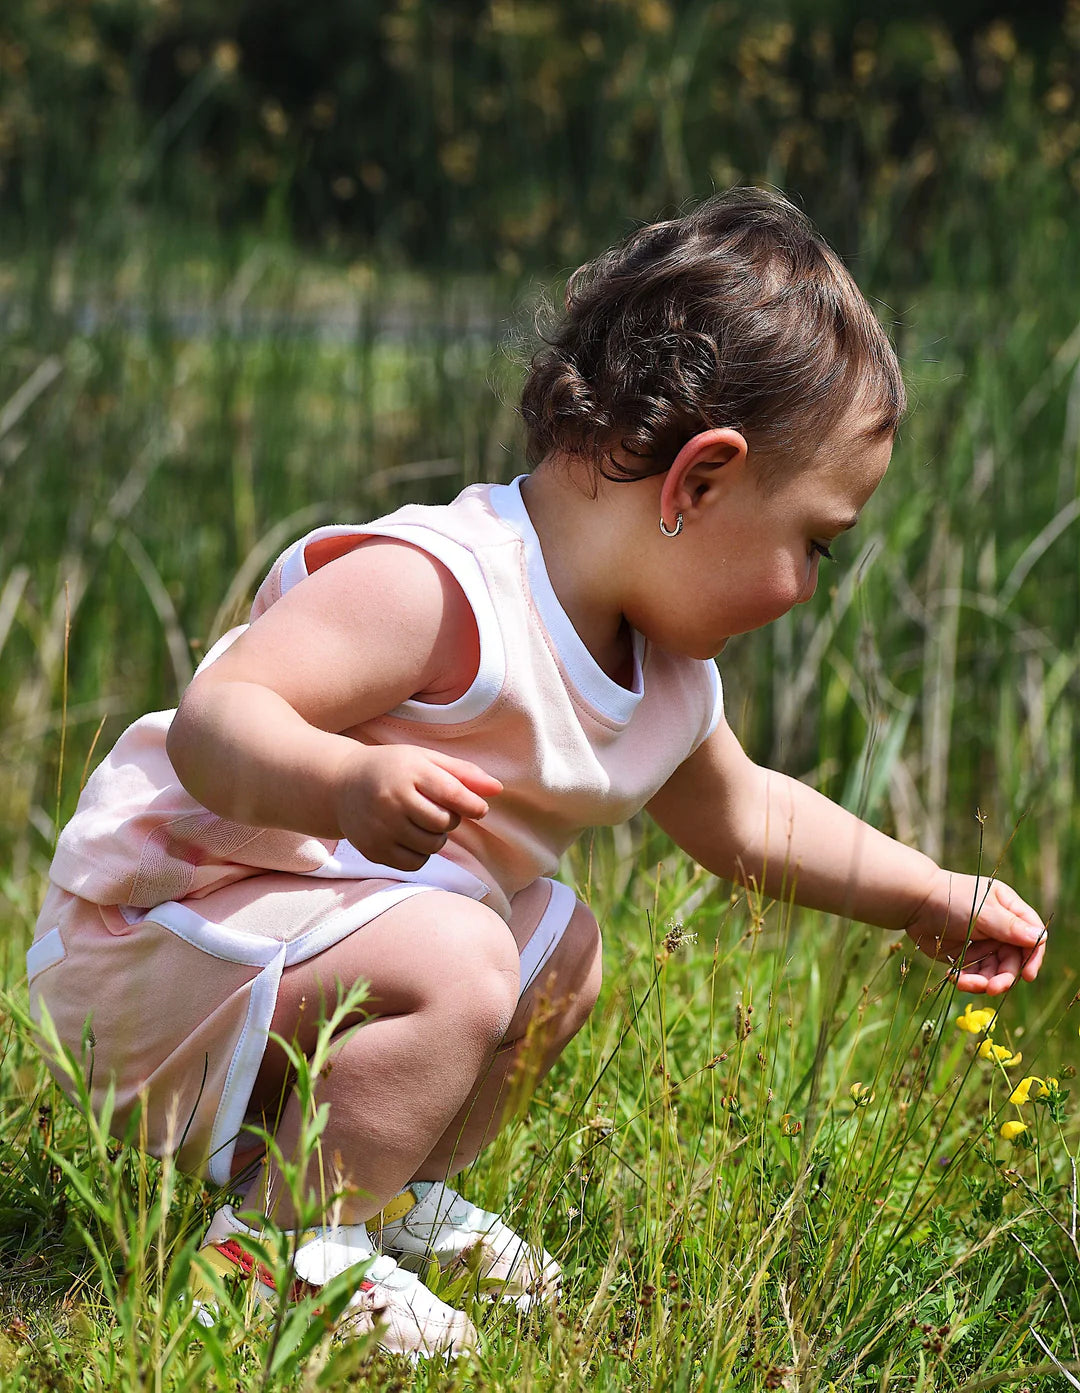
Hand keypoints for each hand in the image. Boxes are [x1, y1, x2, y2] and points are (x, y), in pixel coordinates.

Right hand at [334, 744, 501, 871]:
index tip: (479, 809)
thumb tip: (497, 789)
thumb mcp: (426, 760)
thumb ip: (463, 773)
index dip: (472, 805)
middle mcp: (391, 799)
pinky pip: (415, 863)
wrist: (341, 784)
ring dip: (435, 837)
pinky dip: (420, 854)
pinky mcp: (373, 849)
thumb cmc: (393, 769)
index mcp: (408, 771)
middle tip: (437, 809)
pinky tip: (409, 836)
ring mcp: (380, 827)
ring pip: (431, 846)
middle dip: (449, 819)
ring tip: (421, 822)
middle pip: (443, 823)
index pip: (451, 793)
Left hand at [904, 870, 1046, 994]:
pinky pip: (973, 975)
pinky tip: (954, 978)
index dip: (1033, 957)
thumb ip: (1010, 927)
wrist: (913, 902)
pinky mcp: (963, 956)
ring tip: (966, 984)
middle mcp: (998, 928)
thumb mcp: (983, 912)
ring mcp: (981, 943)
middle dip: (1005, 976)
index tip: (1028, 975)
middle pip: (1012, 959)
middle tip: (993, 989)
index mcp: (1008, 910)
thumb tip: (1041, 938)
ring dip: (984, 982)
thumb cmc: (950, 899)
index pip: (1032, 936)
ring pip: (993, 971)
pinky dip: (967, 981)